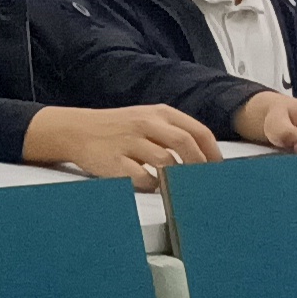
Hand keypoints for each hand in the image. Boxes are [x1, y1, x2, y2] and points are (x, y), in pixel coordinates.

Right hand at [23, 103, 218, 186]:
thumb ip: (174, 132)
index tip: (218, 168)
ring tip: (177, 185)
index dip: (212, 153)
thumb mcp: (148, 118)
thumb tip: (205, 155)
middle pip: (186, 145)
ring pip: (167, 163)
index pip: (197, 131)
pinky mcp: (116, 161)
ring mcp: (130, 142)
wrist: (78, 130)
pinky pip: (144, 178)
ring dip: (177, 178)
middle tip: (203, 182)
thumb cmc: (117, 128)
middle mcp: (146, 124)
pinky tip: (152, 184)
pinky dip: (153, 185)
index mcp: (159, 112)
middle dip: (200, 167)